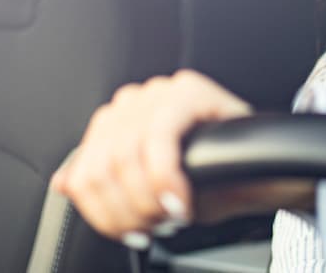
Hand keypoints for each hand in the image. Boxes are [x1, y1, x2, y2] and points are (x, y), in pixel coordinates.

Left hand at [50, 69, 253, 247]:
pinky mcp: (187, 91)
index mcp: (115, 123)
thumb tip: (64, 183)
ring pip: (126, 157)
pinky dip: (166, 179)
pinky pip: (160, 140)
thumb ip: (104, 182)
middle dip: (127, 211)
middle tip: (155, 229)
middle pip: (101, 167)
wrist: (262, 173)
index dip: (102, 212)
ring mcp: (158, 92)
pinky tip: (181, 202)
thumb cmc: (208, 180)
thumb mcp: (146, 189)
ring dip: (147, 200)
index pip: (84, 171)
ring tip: (171, 216)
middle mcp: (131, 102)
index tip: (129, 233)